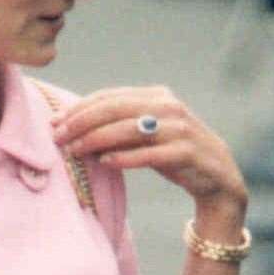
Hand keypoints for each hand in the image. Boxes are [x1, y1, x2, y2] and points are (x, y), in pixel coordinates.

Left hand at [51, 86, 248, 217]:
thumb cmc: (173, 155)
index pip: (110, 97)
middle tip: (59, 137)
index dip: (80, 108)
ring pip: (130, 129)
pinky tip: (105, 163)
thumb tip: (71, 129)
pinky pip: (150, 154)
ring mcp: (180, 129)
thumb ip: (116, 128)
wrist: (218, 178)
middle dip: (82, 122)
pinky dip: (125, 158)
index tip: (55, 123)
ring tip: (75, 151)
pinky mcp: (188, 152)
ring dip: (97, 139)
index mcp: (157, 96)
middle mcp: (169, 107)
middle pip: (116, 109)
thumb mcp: (146, 136)